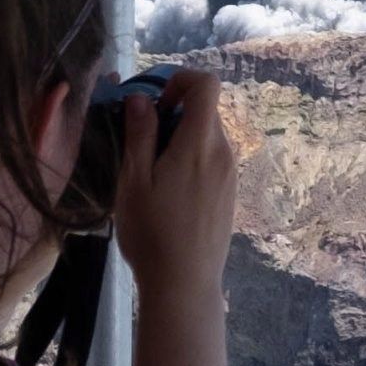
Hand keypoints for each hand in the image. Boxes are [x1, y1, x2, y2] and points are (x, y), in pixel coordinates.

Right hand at [110, 70, 238, 309]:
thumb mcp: (134, 181)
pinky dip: (192, 160)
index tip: (154, 105)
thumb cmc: (152, 233)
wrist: (184, 284)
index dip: (180, 80)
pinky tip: (170, 194)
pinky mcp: (230, 194)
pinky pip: (213, 160)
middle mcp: (224, 152)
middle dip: (173, 114)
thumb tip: (141, 98)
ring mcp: (231, 174)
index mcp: (200, 143)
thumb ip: (140, 134)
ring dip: (181, 140)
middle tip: (142, 145)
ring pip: (208, 137)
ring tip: (152, 175)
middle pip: (205, 111)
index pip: (207, 84)